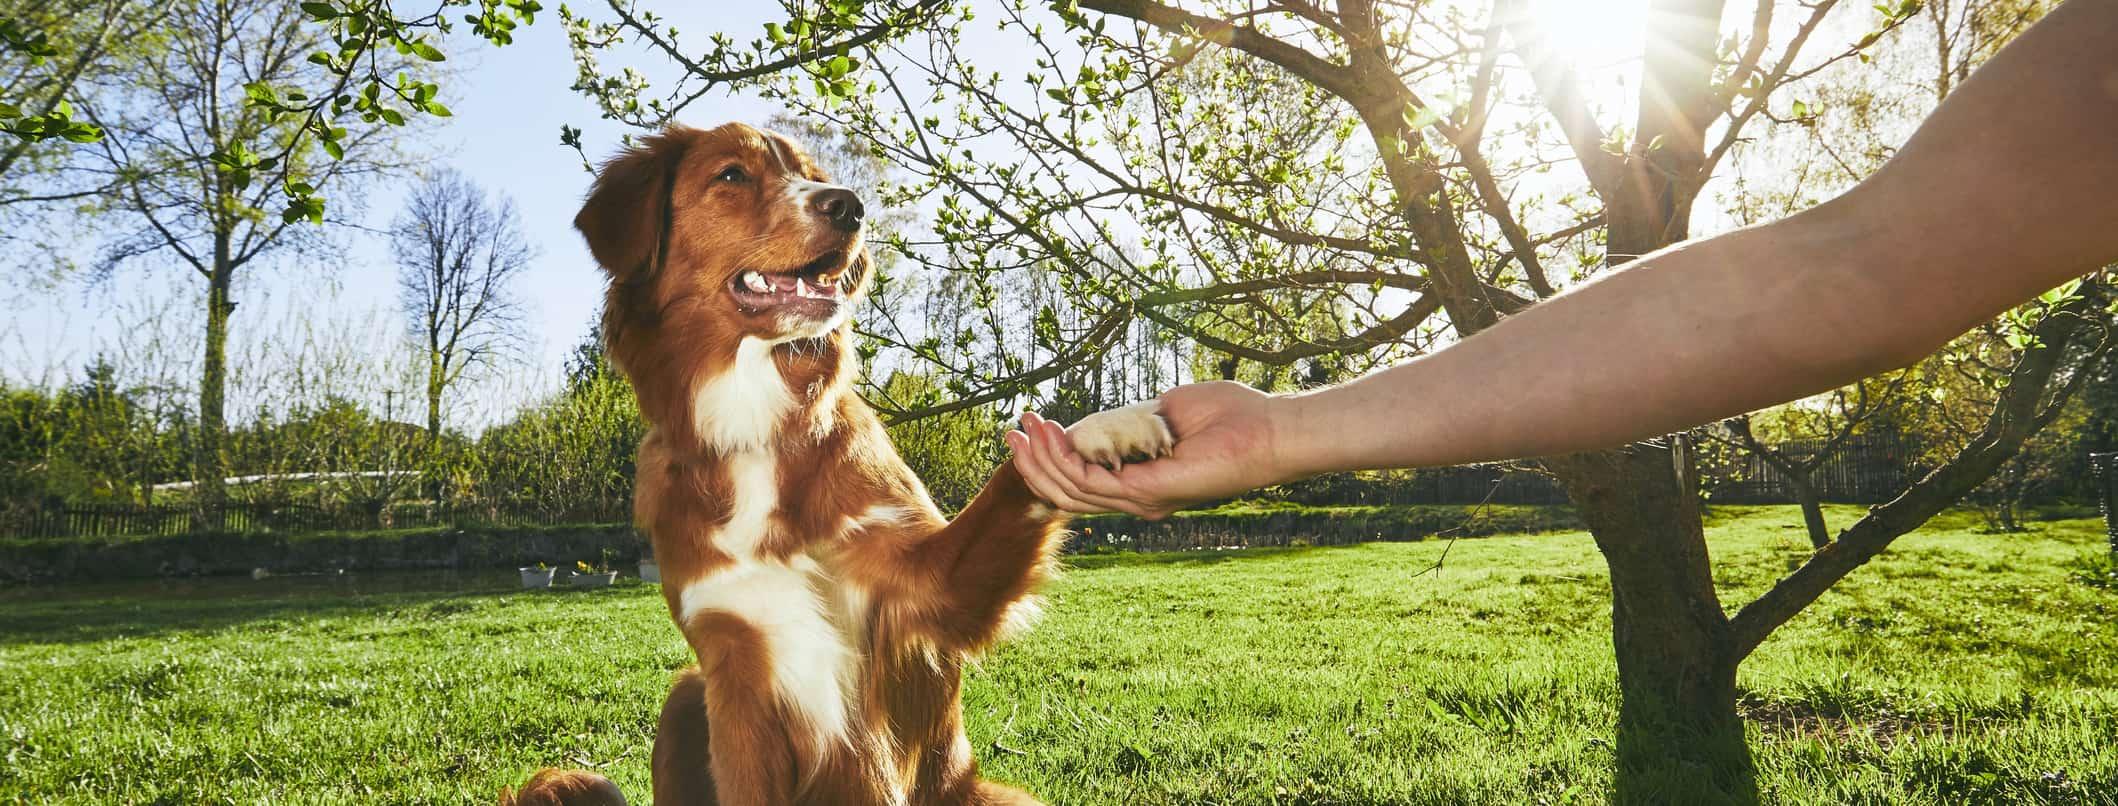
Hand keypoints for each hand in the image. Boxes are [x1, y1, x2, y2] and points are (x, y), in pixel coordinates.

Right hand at [1005, 381, 1295, 518]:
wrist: (1267, 428)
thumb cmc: (1228, 417)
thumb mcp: (1162, 412)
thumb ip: (1126, 420)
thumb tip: (1093, 421)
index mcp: (1141, 482)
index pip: (1082, 481)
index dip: (1049, 458)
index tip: (1028, 427)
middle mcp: (1138, 497)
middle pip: (1068, 491)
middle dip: (1034, 462)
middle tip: (1011, 432)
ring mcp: (1142, 499)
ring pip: (1072, 490)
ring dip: (1043, 459)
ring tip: (1025, 427)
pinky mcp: (1148, 493)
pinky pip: (1093, 482)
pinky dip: (1066, 458)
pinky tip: (1053, 433)